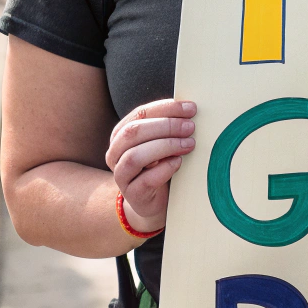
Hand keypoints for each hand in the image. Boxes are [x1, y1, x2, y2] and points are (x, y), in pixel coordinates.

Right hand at [105, 99, 196, 233]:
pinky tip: (179, 163)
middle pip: (135, 132)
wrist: (154, 199)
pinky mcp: (133, 194)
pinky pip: (146, 179)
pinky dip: (165, 168)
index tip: (191, 108)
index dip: (166, 108)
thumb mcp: (162, 142)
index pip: (141, 113)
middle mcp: (116, 152)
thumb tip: (190, 110)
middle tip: (190, 127)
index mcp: (122, 133)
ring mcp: (121, 174)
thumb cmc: (161, 164)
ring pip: (135, 156)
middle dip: (166, 126)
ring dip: (166, 146)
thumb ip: (168, 127)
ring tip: (189, 144)